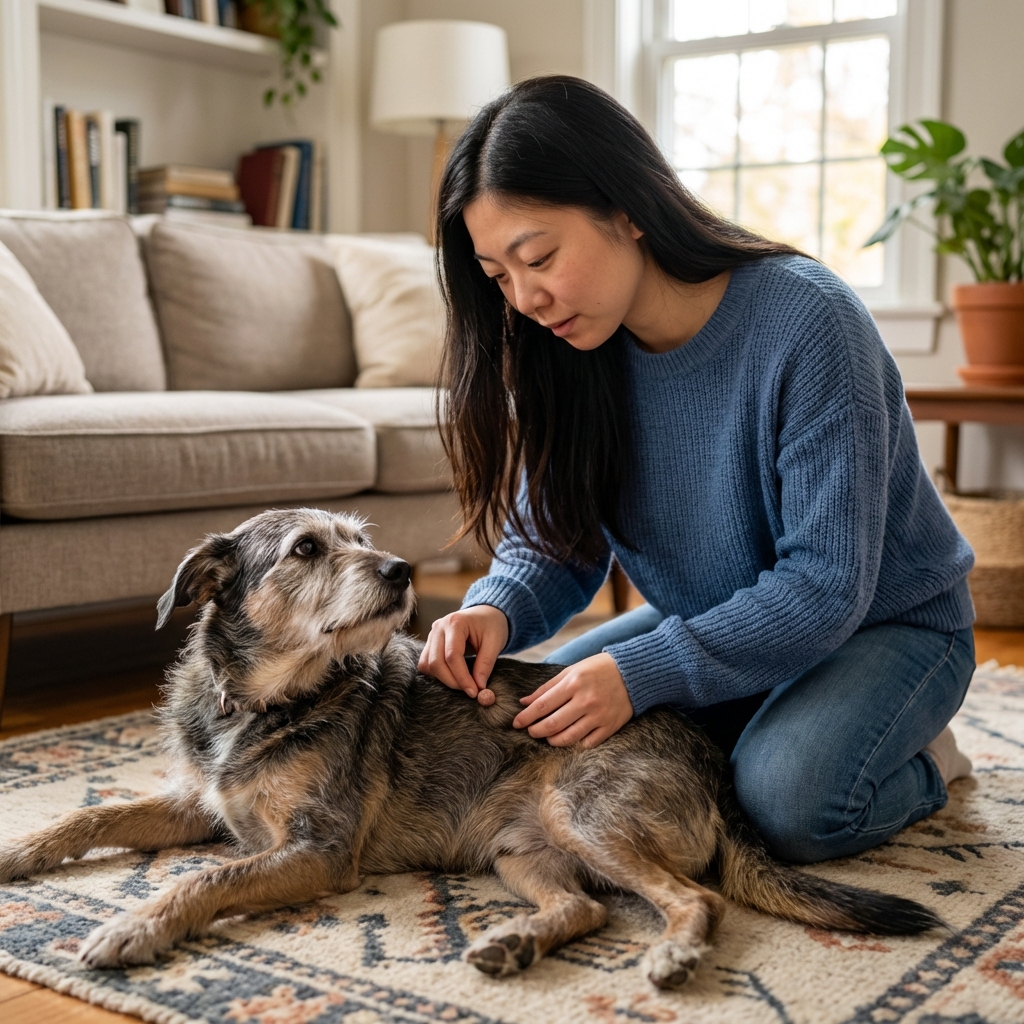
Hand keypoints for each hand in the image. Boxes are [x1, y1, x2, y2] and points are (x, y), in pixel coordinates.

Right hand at [418, 604, 508, 700]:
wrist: (486, 614)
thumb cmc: (492, 625)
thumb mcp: (495, 642)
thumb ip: (486, 664)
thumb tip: (479, 687)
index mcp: (455, 622)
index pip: (452, 656)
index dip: (462, 677)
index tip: (474, 691)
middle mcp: (438, 627)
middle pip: (436, 662)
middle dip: (452, 681)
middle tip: (470, 691)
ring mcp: (432, 635)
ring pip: (427, 665)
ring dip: (443, 679)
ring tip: (462, 684)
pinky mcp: (430, 643)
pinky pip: (425, 664)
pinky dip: (436, 674)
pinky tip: (453, 676)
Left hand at [512, 653, 632, 747]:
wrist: (632, 673)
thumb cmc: (597, 669)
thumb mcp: (571, 671)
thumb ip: (547, 687)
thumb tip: (524, 702)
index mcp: (574, 683)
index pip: (543, 705)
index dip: (526, 716)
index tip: (516, 723)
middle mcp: (586, 700)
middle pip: (553, 724)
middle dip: (536, 731)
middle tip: (530, 731)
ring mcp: (599, 715)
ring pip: (568, 737)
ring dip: (552, 740)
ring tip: (547, 736)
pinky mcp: (610, 726)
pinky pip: (587, 744)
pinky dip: (574, 744)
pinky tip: (568, 739)